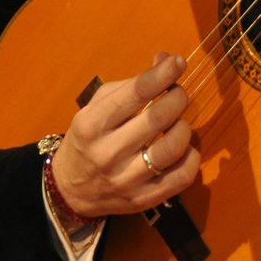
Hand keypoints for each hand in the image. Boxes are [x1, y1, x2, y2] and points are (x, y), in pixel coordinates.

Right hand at [50, 52, 200, 218]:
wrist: (70, 189)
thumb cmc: (88, 139)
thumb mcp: (98, 106)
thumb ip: (132, 84)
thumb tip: (167, 60)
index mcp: (93, 124)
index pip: (136, 93)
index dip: (163, 74)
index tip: (178, 62)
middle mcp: (108, 153)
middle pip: (158, 118)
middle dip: (177, 98)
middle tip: (177, 93)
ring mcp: (126, 180)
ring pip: (173, 148)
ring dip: (184, 127)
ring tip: (177, 122)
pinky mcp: (143, 199)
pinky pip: (182, 177)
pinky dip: (190, 157)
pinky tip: (182, 149)